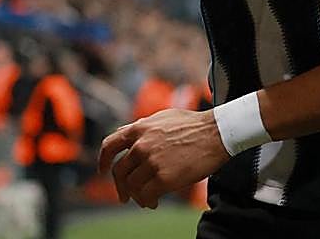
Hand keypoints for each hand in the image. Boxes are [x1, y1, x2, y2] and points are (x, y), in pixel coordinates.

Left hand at [97, 108, 229, 208]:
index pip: (109, 145)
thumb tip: (125, 133)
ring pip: (132, 186)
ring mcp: (152, 161)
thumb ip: (143, 126)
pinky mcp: (164, 178)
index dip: (103, 160)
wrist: (216, 133)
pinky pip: (146, 195)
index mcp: (139, 128)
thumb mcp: (163, 117)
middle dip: (120, 186)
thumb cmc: (194, 125)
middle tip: (124, 197)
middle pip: (119, 171)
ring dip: (137, 196)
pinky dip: (147, 201)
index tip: (102, 171)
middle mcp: (141, 145)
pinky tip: (154, 202)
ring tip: (146, 200)